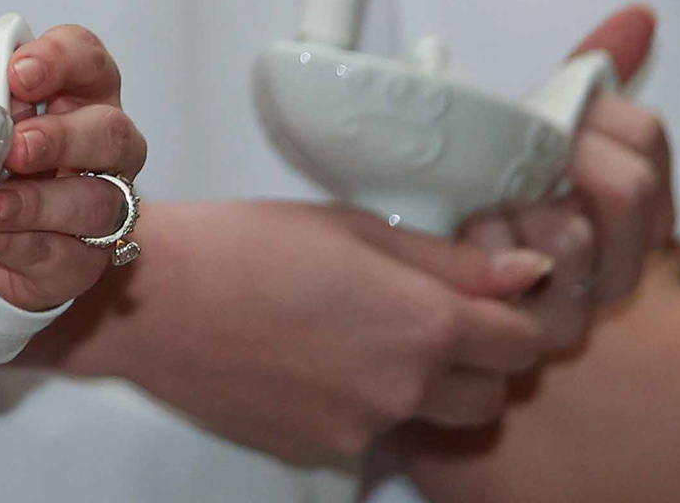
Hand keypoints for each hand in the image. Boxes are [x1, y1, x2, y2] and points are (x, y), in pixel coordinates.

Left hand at [0, 21, 142, 311]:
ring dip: (40, 202)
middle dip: (64, 139)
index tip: (19, 74)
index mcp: (73, 90)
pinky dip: (22, 245)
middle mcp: (100, 145)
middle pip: (111, 132)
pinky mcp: (83, 261)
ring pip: (98, 201)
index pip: (88, 58)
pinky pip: (67, 255)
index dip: (62, 60)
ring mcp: (100, 204)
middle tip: (15, 148)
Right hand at [41, 198, 552, 464]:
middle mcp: (406, 391)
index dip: (509, 315)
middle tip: (426, 317)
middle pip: (490, 396)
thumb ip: (449, 258)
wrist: (150, 298)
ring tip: (367, 340)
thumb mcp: (353, 226)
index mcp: (425, 324)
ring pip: (433, 420)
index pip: (522, 342)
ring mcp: (363, 430)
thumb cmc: (248, 241)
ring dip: (426, 388)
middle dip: (477, 361)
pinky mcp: (321, 452)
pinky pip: (372, 432)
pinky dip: (363, 403)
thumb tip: (529, 273)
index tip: (479, 295)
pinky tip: (315, 361)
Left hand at [452, 6, 673, 359]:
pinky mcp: (541, 332)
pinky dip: (495, 240)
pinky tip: (472, 227)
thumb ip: (590, 73)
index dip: (593, 112)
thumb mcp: (540, 122)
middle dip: (564, 155)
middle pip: (628, 187)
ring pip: (576, 235)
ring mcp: (588, 300)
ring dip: (524, 203)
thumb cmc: (494, 179)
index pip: (644, 134)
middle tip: (520, 150)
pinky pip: (528, 275)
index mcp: (638, 202)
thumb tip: (641, 13)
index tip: (553, 115)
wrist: (433, 251)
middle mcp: (627, 257)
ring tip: (491, 195)